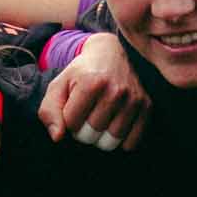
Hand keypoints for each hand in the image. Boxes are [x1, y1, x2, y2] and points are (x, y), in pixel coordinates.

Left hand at [37, 35, 152, 150]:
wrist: (112, 54)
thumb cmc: (81, 74)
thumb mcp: (58, 86)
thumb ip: (49, 111)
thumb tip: (57, 138)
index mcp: (91, 83)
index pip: (71, 124)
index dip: (68, 121)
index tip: (72, 110)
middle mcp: (116, 90)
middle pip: (90, 135)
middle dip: (82, 131)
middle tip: (85, 117)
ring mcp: (134, 99)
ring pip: (110, 142)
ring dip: (100, 138)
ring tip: (99, 122)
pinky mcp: (147, 106)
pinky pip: (132, 142)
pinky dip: (121, 142)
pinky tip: (114, 128)